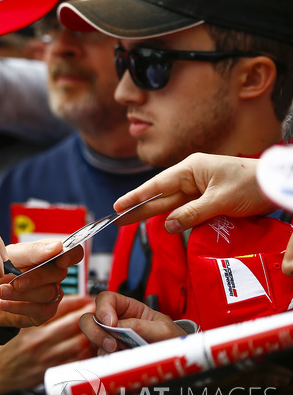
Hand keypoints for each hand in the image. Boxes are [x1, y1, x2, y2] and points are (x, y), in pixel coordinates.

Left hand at [0, 240, 82, 326]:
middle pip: (59, 274)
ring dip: (21, 293)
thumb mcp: (10, 256)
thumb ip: (32, 251)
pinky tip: (3, 303)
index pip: (73, 252)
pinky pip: (41, 310)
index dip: (71, 255)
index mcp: (48, 256)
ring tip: (1, 291)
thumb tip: (58, 246)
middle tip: (13, 279)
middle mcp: (53, 275)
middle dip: (35, 277)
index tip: (60, 259)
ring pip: (48, 293)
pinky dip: (18, 306)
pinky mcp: (44, 313)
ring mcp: (51, 294)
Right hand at [0, 295, 94, 394]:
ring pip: (78, 342)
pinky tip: (92, 345)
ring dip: (92, 332)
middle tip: (101, 308)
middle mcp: (38, 341)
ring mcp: (45, 358)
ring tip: (101, 324)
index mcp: (27, 325)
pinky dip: (86, 352)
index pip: (58, 308)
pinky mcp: (49, 372)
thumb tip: (51, 295)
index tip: (86, 297)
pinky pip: (74, 361)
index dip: (76, 301)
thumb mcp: (6, 321)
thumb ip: (26, 308)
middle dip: (89, 314)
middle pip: (73, 324)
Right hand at [79, 291, 184, 354]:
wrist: (180, 363)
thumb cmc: (173, 341)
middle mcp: (116, 323)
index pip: (106, 299)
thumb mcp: (164, 330)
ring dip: (102, 347)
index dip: (103, 308)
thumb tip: (118, 327)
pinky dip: (106, 360)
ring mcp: (112, 340)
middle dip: (95, 331)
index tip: (111, 323)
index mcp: (128, 309)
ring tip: (120, 355)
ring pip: (92, 339)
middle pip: (90, 319)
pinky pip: (99, 356)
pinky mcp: (112, 357)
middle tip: (111, 345)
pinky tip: (120, 363)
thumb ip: (142, 326)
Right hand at [113, 153, 272, 232]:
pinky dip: (175, 218)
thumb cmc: (252, 184)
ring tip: (129, 221)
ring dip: (154, 214)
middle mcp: (192, 176)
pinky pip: (186, 209)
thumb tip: (168, 226)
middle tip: (117, 219)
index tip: (118, 207)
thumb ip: (192, 214)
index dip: (136, 197)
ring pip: (172, 204)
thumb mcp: (220, 200)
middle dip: (138, 207)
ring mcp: (200, 188)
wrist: (278, 184)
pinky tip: (162, 224)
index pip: (157, 185)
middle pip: (160, 195)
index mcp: (191, 169)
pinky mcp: (208, 198)